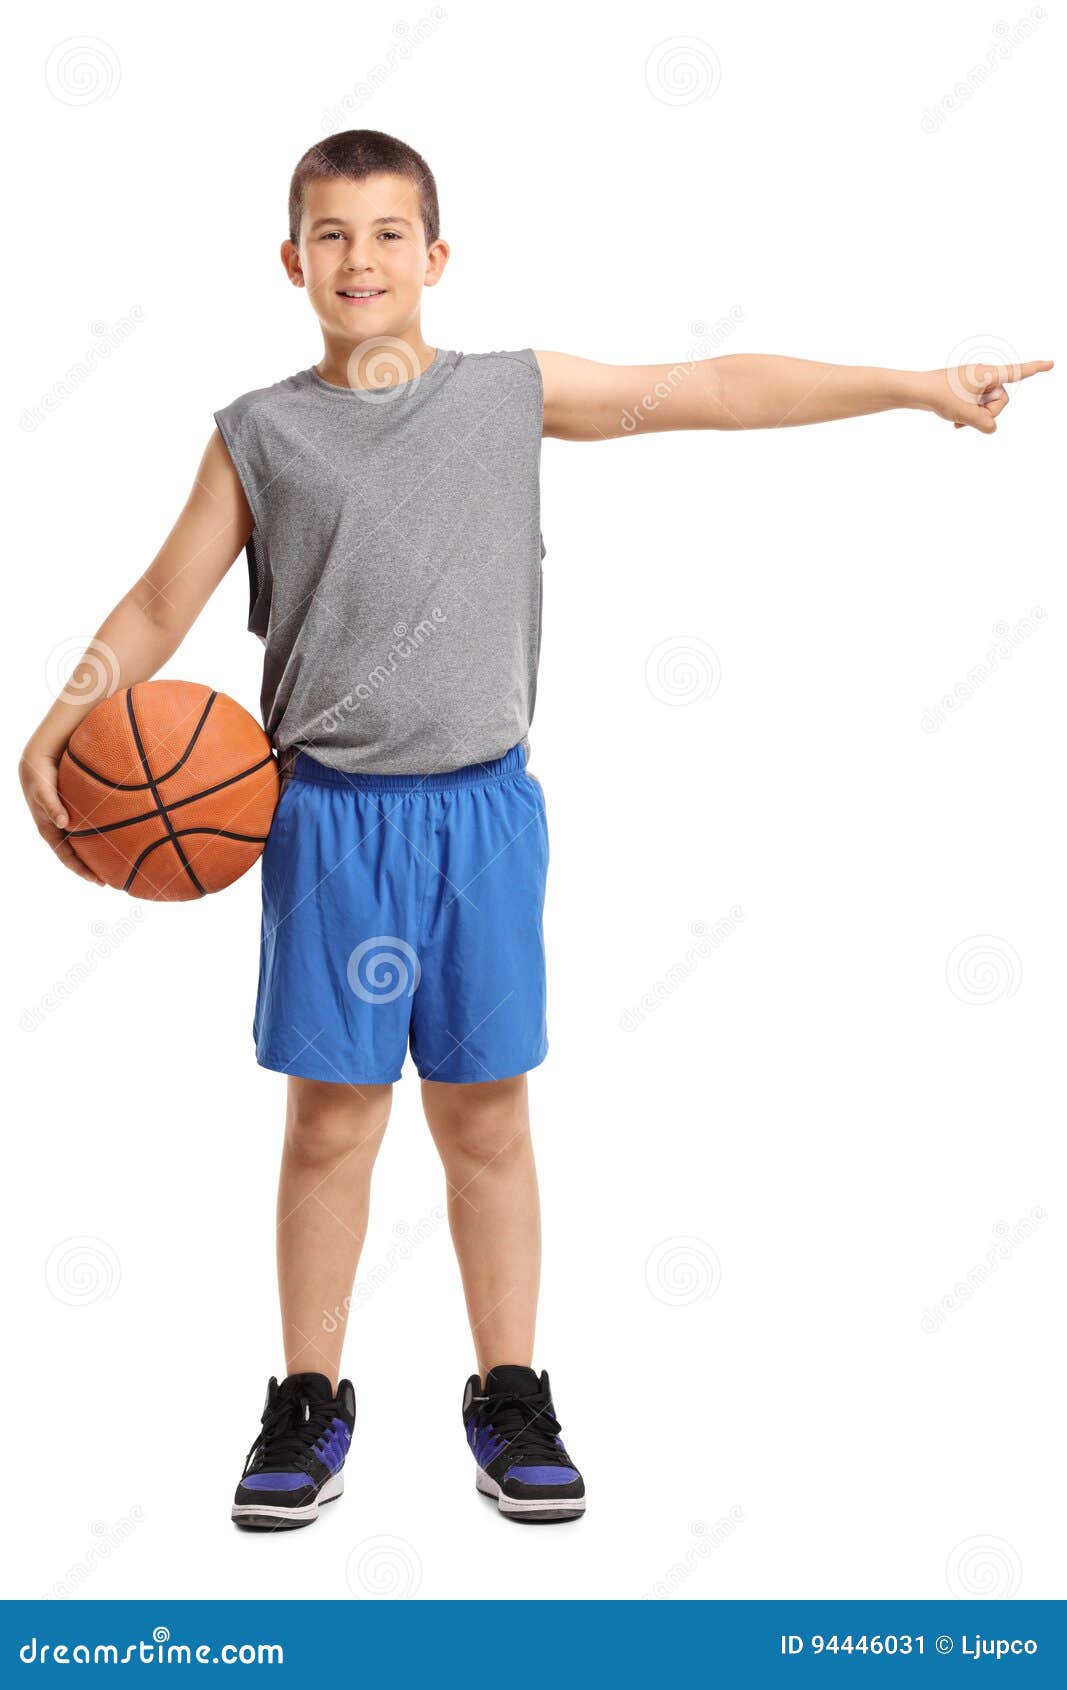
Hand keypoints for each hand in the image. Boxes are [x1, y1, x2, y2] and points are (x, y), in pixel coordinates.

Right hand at [19, 741, 105, 886]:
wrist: (39, 761)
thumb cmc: (40, 777)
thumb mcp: (43, 791)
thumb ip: (51, 805)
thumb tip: (62, 823)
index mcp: (50, 830)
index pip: (67, 857)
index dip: (82, 870)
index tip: (99, 881)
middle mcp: (61, 829)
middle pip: (78, 855)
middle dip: (93, 868)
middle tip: (114, 880)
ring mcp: (69, 822)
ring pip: (86, 843)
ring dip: (99, 855)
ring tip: (119, 863)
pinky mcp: (77, 812)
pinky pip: (91, 828)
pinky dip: (102, 835)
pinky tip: (118, 837)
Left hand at [918, 359, 1052, 432]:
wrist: (916, 390)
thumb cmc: (939, 395)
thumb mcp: (965, 413)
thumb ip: (984, 423)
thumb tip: (992, 428)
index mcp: (988, 374)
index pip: (1016, 372)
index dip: (1035, 369)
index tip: (1051, 364)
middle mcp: (985, 376)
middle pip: (1001, 400)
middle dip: (988, 412)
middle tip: (968, 416)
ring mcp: (975, 384)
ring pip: (987, 406)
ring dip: (975, 416)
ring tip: (957, 419)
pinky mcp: (966, 391)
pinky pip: (976, 406)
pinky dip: (968, 415)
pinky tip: (954, 422)